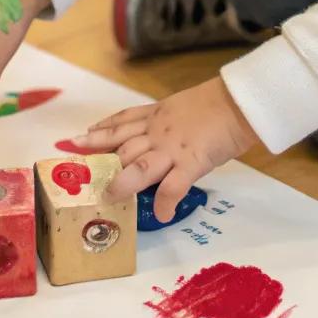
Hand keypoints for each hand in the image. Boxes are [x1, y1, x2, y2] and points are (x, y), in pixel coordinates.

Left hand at [70, 78, 257, 222]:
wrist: (238, 102)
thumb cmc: (217, 103)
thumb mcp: (182, 106)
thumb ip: (166, 121)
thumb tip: (157, 137)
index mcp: (156, 116)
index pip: (121, 123)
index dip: (99, 132)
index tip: (79, 139)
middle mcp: (158, 132)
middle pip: (123, 147)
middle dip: (102, 162)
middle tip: (84, 177)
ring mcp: (172, 148)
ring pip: (139, 166)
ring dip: (123, 183)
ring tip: (110, 197)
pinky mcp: (191, 161)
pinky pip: (174, 186)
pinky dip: (165, 202)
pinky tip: (162, 215)